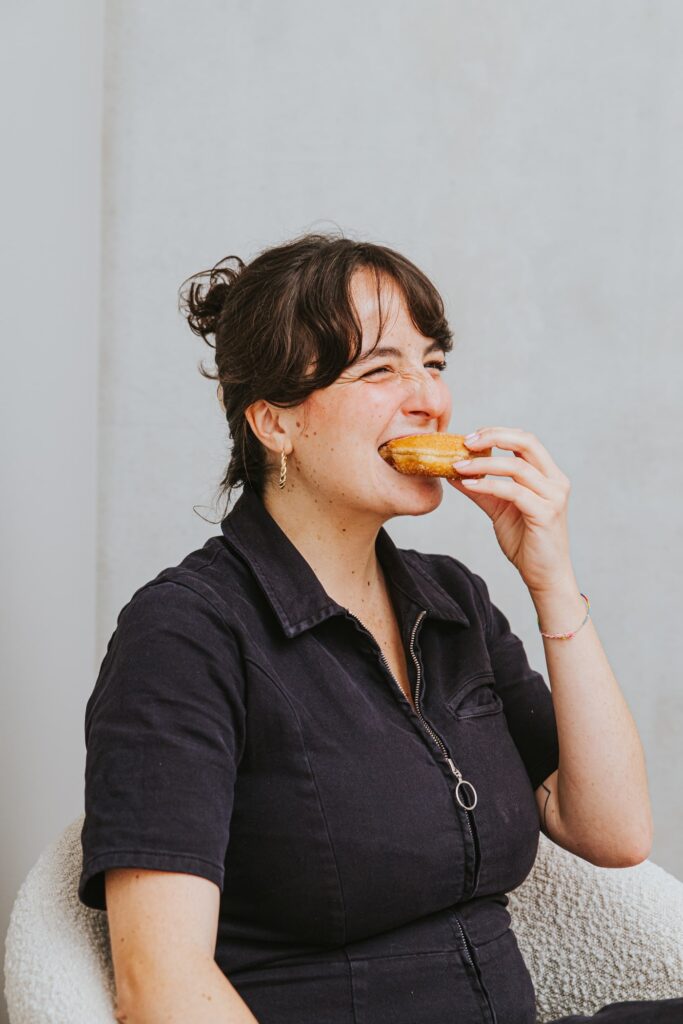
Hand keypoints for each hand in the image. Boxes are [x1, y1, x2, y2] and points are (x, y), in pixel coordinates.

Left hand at [448, 427, 574, 593]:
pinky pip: (513, 491)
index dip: (498, 433)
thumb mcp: (499, 509)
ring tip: (457, 466)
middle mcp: (555, 481)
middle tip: (465, 442)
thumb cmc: (526, 542)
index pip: (526, 441)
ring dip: (483, 463)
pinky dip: (488, 484)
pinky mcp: (545, 513)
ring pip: (516, 467)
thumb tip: (455, 472)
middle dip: (494, 436)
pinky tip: (468, 484)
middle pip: (527, 442)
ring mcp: (553, 496)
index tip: (470, 437)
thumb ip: (481, 489)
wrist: (544, 576)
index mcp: (548, 475)